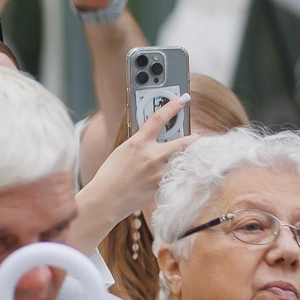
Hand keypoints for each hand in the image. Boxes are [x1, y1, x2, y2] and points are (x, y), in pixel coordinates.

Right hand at [83, 93, 194, 216]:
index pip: (159, 118)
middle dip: (192, 138)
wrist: (104, 201)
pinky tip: (174, 177)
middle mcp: (152, 157)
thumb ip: (140, 142)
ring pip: (183, 161)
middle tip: (195, 137)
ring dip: (186, 158)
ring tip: (185, 159)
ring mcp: (158, 173)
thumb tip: (155, 136)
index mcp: (138, 144)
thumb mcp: (122, 152)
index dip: (173, 106)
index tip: (183, 98)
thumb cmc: (109, 176)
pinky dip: (177, 175)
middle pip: (184, 142)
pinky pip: (175, 177)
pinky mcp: (161, 187)